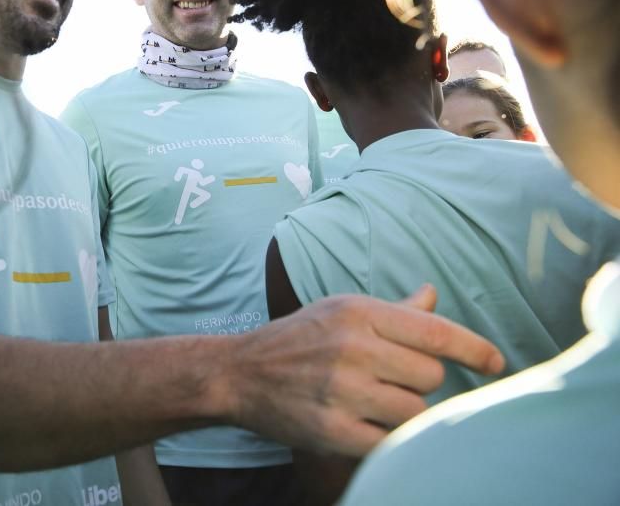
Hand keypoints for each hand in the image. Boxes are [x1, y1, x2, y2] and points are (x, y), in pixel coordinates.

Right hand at [222, 284, 503, 456]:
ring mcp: (341, 390)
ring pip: (414, 410)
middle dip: (421, 381)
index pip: (434, 331)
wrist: (238, 373)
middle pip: (429, 375)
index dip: (473, 349)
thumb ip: (393, 311)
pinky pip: (389, 441)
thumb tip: (432, 295)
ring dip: (405, 411)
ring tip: (376, 403)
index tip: (496, 362)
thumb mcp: (341, 311)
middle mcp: (351, 347)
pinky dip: (386, 437)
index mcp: (358, 312)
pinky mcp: (331, 429)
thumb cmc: (298, 340)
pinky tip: (367, 425)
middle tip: (392, 380)